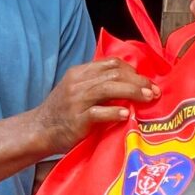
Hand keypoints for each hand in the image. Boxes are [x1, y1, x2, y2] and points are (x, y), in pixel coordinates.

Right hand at [31, 59, 158, 155]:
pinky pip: (98, 112)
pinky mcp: (76, 119)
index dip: (132, 71)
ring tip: (148, 98)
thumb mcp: (77, 91)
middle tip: (154, 91)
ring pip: (108, 88)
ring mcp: (76, 100)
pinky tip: (127, 115)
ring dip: (132, 92)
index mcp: (79, 72)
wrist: (40, 130)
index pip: (111, 63)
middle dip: (138, 81)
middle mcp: (78, 82)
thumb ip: (98, 85)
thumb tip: (131, 84)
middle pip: (114, 74)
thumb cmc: (63, 113)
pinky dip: (114, 112)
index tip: (147, 82)